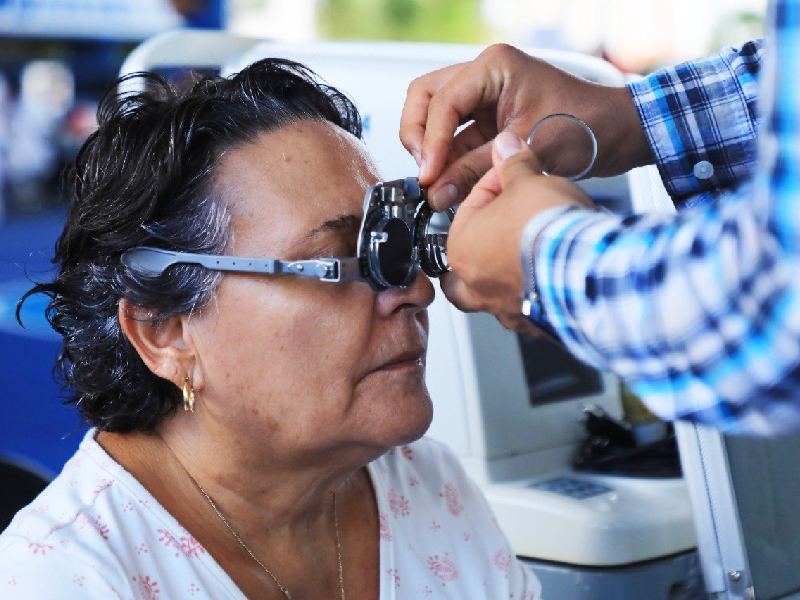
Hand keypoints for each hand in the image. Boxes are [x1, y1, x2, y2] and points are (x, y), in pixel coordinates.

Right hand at [399, 44, 650, 209]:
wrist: (619, 135)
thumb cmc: (589, 126)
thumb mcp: (527, 151)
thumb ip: (476, 171)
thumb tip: (436, 192)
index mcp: (495, 66)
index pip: (443, 101)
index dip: (430, 141)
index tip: (428, 174)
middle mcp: (485, 76)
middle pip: (426, 98)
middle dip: (417, 135)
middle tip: (423, 170)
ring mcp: (486, 97)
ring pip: (436, 118)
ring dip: (432, 150)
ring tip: (435, 183)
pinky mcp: (490, 121)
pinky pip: (457, 138)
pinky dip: (450, 160)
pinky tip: (449, 184)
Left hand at [440, 131, 592, 332]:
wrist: (585, 267)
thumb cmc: (549, 230)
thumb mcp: (528, 180)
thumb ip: (514, 162)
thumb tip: (506, 145)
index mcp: (461, 247)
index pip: (470, 208)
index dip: (495, 185)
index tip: (513, 177)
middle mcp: (475, 284)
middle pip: (465, 263)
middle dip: (481, 245)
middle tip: (499, 230)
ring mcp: (503, 308)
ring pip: (491, 293)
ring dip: (505, 276)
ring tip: (526, 258)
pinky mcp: (534, 323)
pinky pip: (527, 310)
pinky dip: (535, 296)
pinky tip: (549, 282)